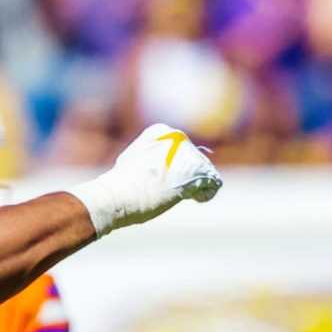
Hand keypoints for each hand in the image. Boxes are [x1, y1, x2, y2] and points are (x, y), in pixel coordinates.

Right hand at [71, 124, 223, 235]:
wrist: (118, 194)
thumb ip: (151, 159)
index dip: (179, 167)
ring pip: (205, 171)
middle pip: (195, 159)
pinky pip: (213, 182)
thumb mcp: (134, 161)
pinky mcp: (196, 172)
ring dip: (198, 186)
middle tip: (175, 192)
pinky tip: (195, 200)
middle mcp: (177, 137)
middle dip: (189, 177)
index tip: (168, 181)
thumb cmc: (121, 185)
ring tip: (187, 197)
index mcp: (161, 131)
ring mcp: (188, 153)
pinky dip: (206, 193)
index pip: (181, 148)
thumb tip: (161, 170)